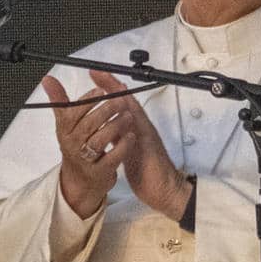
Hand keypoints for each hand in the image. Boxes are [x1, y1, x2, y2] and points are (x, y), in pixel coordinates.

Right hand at [45, 74, 122, 216]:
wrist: (81, 179)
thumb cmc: (75, 145)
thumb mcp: (65, 123)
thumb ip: (59, 99)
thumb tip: (47, 78)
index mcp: (64, 129)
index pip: (74, 112)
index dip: (88, 100)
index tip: (101, 90)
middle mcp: (73, 144)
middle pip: (89, 124)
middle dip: (106, 110)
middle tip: (120, 101)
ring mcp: (85, 159)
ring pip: (100, 140)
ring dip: (116, 125)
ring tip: (128, 116)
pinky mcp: (99, 171)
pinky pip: (112, 157)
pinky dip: (123, 145)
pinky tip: (131, 136)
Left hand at [47, 70, 191, 221]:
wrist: (165, 190)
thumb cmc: (148, 173)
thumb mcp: (128, 152)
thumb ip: (120, 139)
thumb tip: (108, 129)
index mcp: (133, 130)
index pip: (119, 106)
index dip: (108, 91)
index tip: (95, 76)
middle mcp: (140, 128)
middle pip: (125, 102)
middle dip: (111, 86)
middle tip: (98, 71)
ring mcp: (145, 135)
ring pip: (132, 110)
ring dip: (119, 95)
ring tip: (107, 81)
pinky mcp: (148, 145)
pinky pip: (138, 128)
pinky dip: (130, 116)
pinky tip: (123, 106)